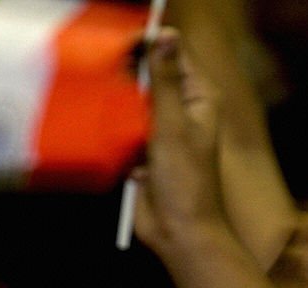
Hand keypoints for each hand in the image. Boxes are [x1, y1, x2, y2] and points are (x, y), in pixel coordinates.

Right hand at [131, 28, 226, 257]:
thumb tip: (165, 36)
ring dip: (119, 111)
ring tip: (110, 119)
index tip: (124, 47)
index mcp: (198, 97)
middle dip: (129, 83)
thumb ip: (165, 81)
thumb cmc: (186, 182)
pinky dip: (115, 136)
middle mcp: (181, 111)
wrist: (178, 231)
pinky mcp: (143, 153)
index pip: (173, 56)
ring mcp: (161, 132)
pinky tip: (109, 141)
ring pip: (132, 107)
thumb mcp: (173, 125)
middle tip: (113, 87)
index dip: (150, 47)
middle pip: (149, 80)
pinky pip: (123, 132)